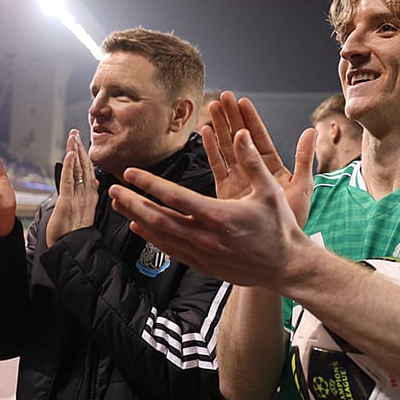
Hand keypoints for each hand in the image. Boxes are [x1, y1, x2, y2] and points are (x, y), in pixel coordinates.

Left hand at [46, 129, 98, 246]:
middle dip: (80, 148)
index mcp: (90, 197)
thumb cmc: (73, 235)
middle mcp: (87, 195)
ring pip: (78, 170)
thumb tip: (93, 183)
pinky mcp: (67, 201)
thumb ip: (88, 195)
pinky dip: (69, 166)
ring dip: (74, 151)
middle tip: (76, 133)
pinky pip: (69, 180)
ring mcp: (78, 197)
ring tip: (72, 137)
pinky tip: (70, 154)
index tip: (82, 143)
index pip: (88, 172)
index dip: (85, 156)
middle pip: (85, 167)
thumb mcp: (84, 212)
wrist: (71, 249)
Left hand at [109, 128, 313, 287]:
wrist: (286, 267)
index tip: (131, 173)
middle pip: (159, 218)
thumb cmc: (280, 227)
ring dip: (138, 218)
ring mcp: (203, 254)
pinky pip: (171, 250)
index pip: (175, 197)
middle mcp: (206, 237)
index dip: (149, 184)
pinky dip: (152, 237)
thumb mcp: (270, 191)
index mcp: (219, 216)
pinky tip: (140, 227)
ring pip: (161, 236)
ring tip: (119, 206)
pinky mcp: (204, 265)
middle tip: (113, 191)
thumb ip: (252, 161)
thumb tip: (241, 133)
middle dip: (133, 203)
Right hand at [204, 92, 314, 226]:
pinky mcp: (225, 191)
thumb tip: (312, 132)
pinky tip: (205, 132)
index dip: (250, 119)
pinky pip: (217, 165)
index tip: (242, 101)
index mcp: (272, 167)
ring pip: (227, 148)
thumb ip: (304, 158)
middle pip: (240, 138)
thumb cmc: (291, 222)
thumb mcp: (302, 187)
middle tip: (223, 97)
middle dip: (231, 117)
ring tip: (211, 108)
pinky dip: (211, 149)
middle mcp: (254, 170)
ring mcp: (239, 180)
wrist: (275, 250)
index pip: (259, 137)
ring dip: (220, 127)